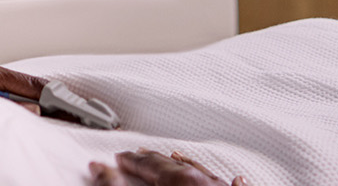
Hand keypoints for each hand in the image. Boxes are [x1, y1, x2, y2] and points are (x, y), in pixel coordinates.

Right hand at [89, 151, 247, 185]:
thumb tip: (101, 170)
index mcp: (179, 180)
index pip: (148, 164)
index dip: (130, 160)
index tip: (118, 158)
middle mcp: (204, 182)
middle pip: (172, 164)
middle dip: (152, 159)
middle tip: (137, 155)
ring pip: (202, 173)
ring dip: (185, 165)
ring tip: (174, 157)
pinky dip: (229, 182)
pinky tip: (236, 179)